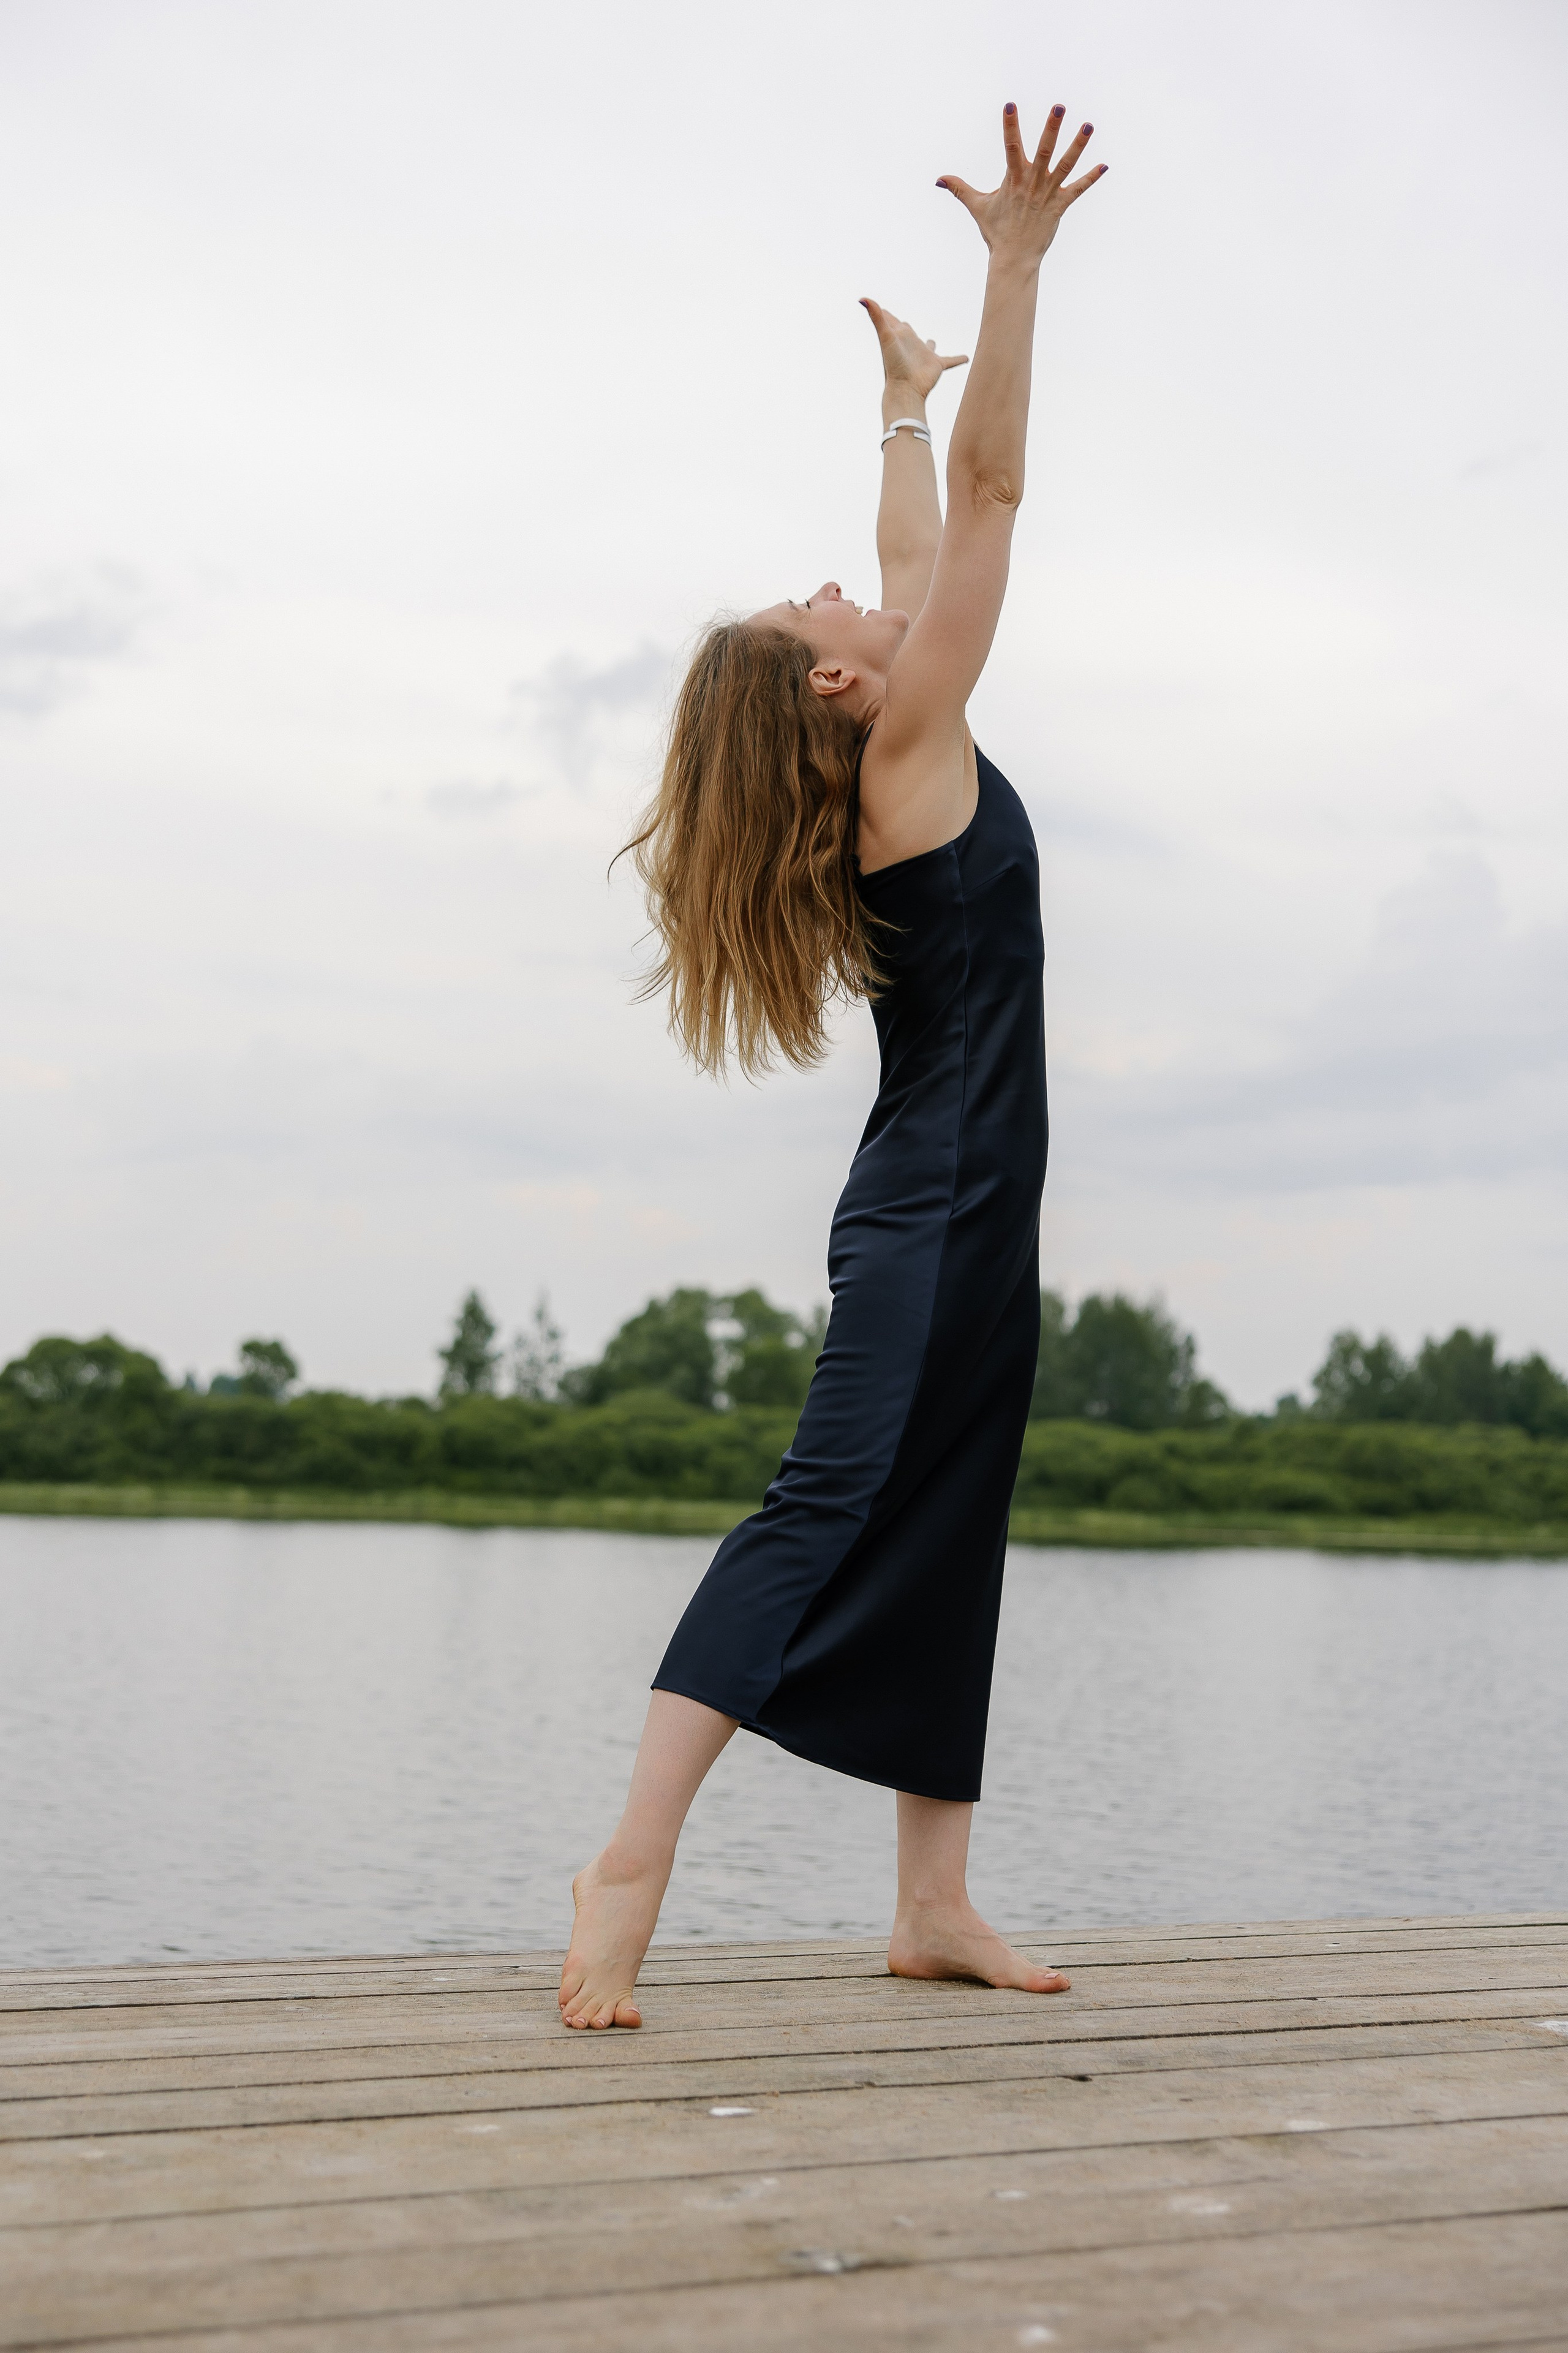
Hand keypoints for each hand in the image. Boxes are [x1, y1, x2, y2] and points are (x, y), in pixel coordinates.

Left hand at [860, 299, 968, 401]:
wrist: (905, 389)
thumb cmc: (893, 364)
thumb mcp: (885, 337)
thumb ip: (876, 316)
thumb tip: (862, 297)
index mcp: (899, 337)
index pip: (891, 321)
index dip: (886, 315)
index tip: (882, 310)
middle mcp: (910, 345)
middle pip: (908, 332)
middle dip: (906, 327)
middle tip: (903, 324)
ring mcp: (924, 356)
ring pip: (928, 346)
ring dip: (930, 343)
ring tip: (931, 341)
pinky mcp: (937, 365)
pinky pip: (950, 361)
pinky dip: (958, 359)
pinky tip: (966, 358)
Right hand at [938, 101, 1105, 264]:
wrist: (1013, 259)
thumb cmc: (996, 231)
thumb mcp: (977, 206)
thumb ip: (959, 188)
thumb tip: (938, 179)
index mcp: (1013, 179)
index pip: (1011, 147)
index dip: (1010, 126)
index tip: (1010, 105)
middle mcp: (1032, 183)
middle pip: (1044, 151)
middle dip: (1051, 128)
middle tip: (1059, 106)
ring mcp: (1047, 194)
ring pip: (1064, 166)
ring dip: (1077, 146)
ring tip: (1088, 126)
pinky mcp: (1059, 206)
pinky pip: (1077, 190)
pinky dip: (1091, 178)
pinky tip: (1104, 165)